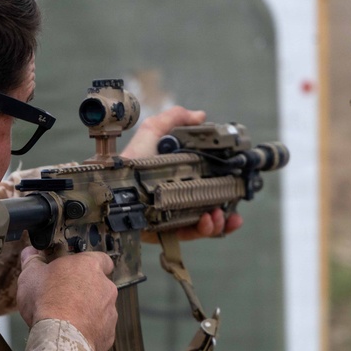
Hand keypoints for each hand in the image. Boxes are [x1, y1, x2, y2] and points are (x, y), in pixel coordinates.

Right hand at [16, 247, 117, 350]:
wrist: (59, 337)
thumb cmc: (46, 302)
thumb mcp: (30, 276)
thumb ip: (32, 261)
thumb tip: (30, 252)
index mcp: (89, 266)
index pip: (102, 259)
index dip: (90, 265)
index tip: (79, 270)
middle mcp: (106, 286)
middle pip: (100, 285)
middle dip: (86, 290)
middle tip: (66, 297)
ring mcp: (110, 311)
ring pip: (101, 308)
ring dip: (88, 311)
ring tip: (67, 319)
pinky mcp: (108, 333)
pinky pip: (101, 329)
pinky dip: (90, 330)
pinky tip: (74, 334)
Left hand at [122, 106, 243, 241]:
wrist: (112, 185)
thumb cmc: (131, 160)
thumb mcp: (153, 132)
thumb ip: (175, 119)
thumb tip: (201, 115)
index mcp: (181, 177)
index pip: (210, 184)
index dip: (226, 186)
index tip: (238, 184)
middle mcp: (179, 197)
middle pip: (211, 207)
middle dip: (225, 211)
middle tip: (231, 209)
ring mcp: (173, 216)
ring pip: (205, 224)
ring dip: (218, 222)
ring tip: (217, 216)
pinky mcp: (164, 232)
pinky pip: (190, 235)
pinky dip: (204, 230)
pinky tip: (208, 221)